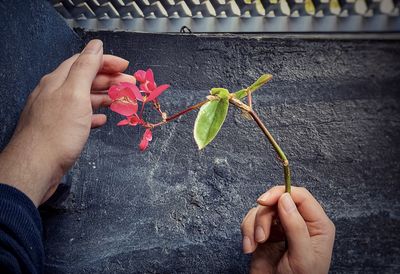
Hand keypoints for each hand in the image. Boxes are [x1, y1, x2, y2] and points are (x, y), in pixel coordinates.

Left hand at [0, 40, 134, 205]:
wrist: (36, 167)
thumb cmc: (58, 130)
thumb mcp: (75, 93)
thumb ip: (85, 68)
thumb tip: (96, 45)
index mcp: (58, 81)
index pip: (84, 62)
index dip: (106, 61)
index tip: (127, 66)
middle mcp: (55, 93)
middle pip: (85, 79)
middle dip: (110, 79)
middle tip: (131, 86)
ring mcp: (56, 112)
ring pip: (84, 98)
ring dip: (104, 97)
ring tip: (123, 101)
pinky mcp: (59, 130)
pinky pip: (79, 117)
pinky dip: (93, 115)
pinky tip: (102, 119)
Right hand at [241, 186, 334, 273]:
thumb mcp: (302, 257)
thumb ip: (296, 226)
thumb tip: (284, 197)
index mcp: (317, 225)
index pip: (300, 196)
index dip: (280, 193)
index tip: (264, 201)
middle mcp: (299, 222)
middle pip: (277, 200)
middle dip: (264, 216)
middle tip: (261, 235)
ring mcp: (281, 227)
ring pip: (262, 210)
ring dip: (254, 226)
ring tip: (255, 245)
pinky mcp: (265, 233)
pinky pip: (251, 221)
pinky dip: (246, 232)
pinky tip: (249, 248)